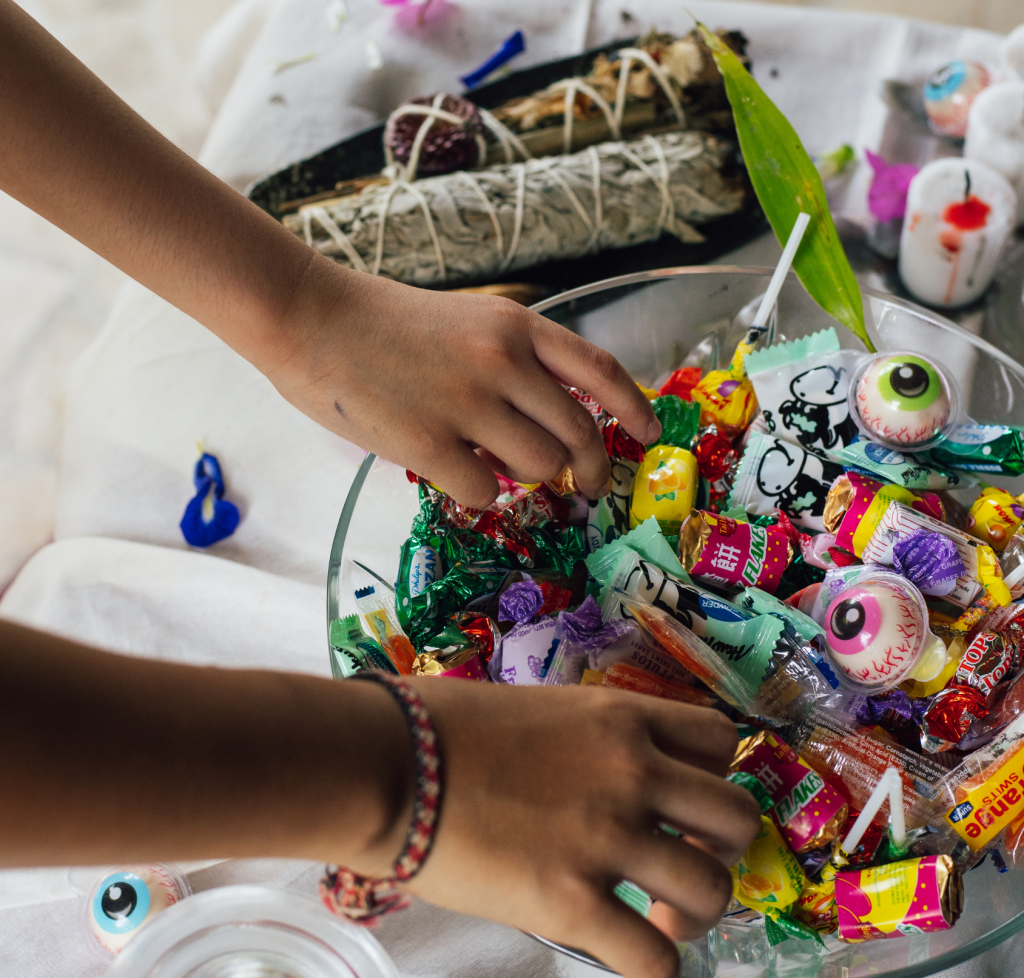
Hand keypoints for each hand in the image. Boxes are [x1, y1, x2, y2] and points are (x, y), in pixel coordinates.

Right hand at [269, 260, 661, 508]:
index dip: (635, 405)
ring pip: (540, 468)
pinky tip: (451, 472)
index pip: (599, 368)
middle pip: (579, 433)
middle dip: (589, 469)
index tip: (648, 432)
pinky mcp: (430, 443)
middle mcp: (503, 362)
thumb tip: (540, 428)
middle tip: (581, 485)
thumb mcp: (464, 322)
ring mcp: (468, 403)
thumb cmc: (380, 320)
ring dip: (527, 478)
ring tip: (493, 464)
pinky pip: (484, 492)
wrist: (308, 316)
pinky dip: (476, 492)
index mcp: (515, 325)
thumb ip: (511, 364)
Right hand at [406, 677, 760, 977]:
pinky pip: (656, 957)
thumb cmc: (441, 728)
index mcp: (619, 718)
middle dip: (719, 852)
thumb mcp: (538, 711)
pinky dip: (657, 974)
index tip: (684, 809)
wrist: (387, 762)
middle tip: (678, 871)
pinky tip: (637, 972)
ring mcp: (607, 834)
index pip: (717, 742)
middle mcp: (631, 771)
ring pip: (712, 889)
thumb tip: (595, 776)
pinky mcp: (571, 899)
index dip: (709, 780)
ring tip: (658, 925)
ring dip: (695, 916)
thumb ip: (587, 742)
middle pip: (735, 817)